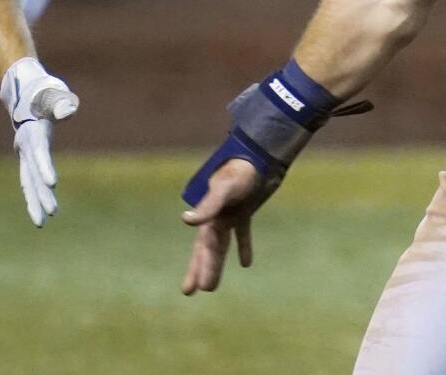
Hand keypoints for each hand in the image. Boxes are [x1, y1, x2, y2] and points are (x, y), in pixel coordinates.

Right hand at [0, 57, 78, 227]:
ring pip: (28, 181)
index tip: (52, 184)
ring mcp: (24, 152)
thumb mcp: (54, 92)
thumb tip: (68, 111)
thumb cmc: (44, 91)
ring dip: (34, 200)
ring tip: (41, 222)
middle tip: (50, 214)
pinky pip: (29, 179)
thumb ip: (61, 103)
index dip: (45, 167)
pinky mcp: (27, 157)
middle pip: (32, 173)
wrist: (24, 91)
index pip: (39, 152)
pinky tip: (39, 211)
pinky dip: (33, 194)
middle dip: (40, 194)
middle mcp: (25, 145)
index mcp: (33, 130)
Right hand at [181, 158, 263, 294]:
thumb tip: (185, 220)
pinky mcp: (245, 210)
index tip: (192, 290)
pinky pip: (242, 232)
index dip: (198, 268)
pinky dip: (243, 247)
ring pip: (221, 244)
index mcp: (209, 215)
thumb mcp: (225, 189)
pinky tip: (245, 263)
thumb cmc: (242, 170)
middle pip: (207, 249)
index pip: (203, 247)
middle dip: (199, 269)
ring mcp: (230, 214)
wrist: (260, 154)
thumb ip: (208, 206)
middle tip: (189, 291)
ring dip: (216, 263)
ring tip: (210, 286)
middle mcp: (216, 217)